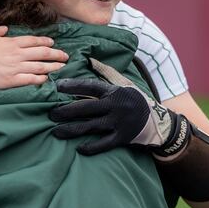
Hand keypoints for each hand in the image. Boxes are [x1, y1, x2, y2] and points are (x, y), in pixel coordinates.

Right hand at [0, 26, 67, 88]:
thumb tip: (4, 29)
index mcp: (8, 42)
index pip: (33, 41)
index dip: (45, 42)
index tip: (53, 43)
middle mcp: (14, 54)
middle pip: (41, 53)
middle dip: (56, 54)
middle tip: (65, 56)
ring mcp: (12, 68)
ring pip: (39, 67)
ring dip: (52, 67)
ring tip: (62, 67)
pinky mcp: (8, 81)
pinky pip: (29, 80)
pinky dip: (39, 79)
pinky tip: (46, 79)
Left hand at [49, 58, 189, 156]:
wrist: (158, 121)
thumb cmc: (133, 100)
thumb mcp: (122, 84)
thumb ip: (105, 74)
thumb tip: (89, 59)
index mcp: (113, 91)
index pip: (90, 86)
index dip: (73, 86)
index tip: (57, 86)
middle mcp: (115, 106)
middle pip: (85, 108)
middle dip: (65, 111)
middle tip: (50, 114)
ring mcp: (119, 122)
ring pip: (90, 126)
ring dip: (71, 129)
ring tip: (55, 132)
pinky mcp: (122, 137)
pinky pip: (104, 144)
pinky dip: (91, 147)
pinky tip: (78, 148)